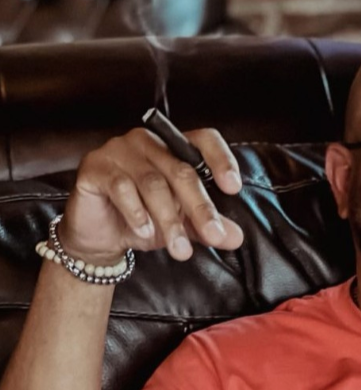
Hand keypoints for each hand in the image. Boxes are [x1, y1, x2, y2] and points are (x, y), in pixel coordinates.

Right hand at [60, 127, 244, 263]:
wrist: (101, 238)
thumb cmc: (144, 221)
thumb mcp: (183, 226)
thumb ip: (208, 227)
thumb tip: (235, 237)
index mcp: (174, 147)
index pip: (204, 140)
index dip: (221, 160)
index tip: (233, 188)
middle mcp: (148, 142)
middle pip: (181, 170)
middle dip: (200, 207)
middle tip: (213, 235)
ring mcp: (119, 150)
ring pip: (153, 183)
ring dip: (169, 219)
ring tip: (179, 249)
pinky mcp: (95, 166)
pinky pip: (121, 187)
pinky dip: (137, 213)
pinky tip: (145, 232)